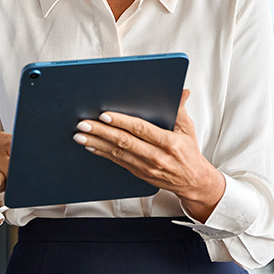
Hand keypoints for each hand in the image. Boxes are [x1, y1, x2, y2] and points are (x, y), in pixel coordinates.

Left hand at [72, 90, 224, 220]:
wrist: (193, 182)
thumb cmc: (189, 153)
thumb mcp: (188, 129)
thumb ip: (180, 109)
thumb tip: (182, 91)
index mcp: (168, 143)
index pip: (141, 129)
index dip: (122, 122)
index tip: (105, 115)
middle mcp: (155, 156)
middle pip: (124, 142)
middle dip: (101, 131)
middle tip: (84, 123)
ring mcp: (146, 167)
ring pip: (117, 153)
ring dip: (96, 143)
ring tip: (80, 134)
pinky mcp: (139, 173)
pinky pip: (117, 161)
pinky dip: (102, 153)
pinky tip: (90, 146)